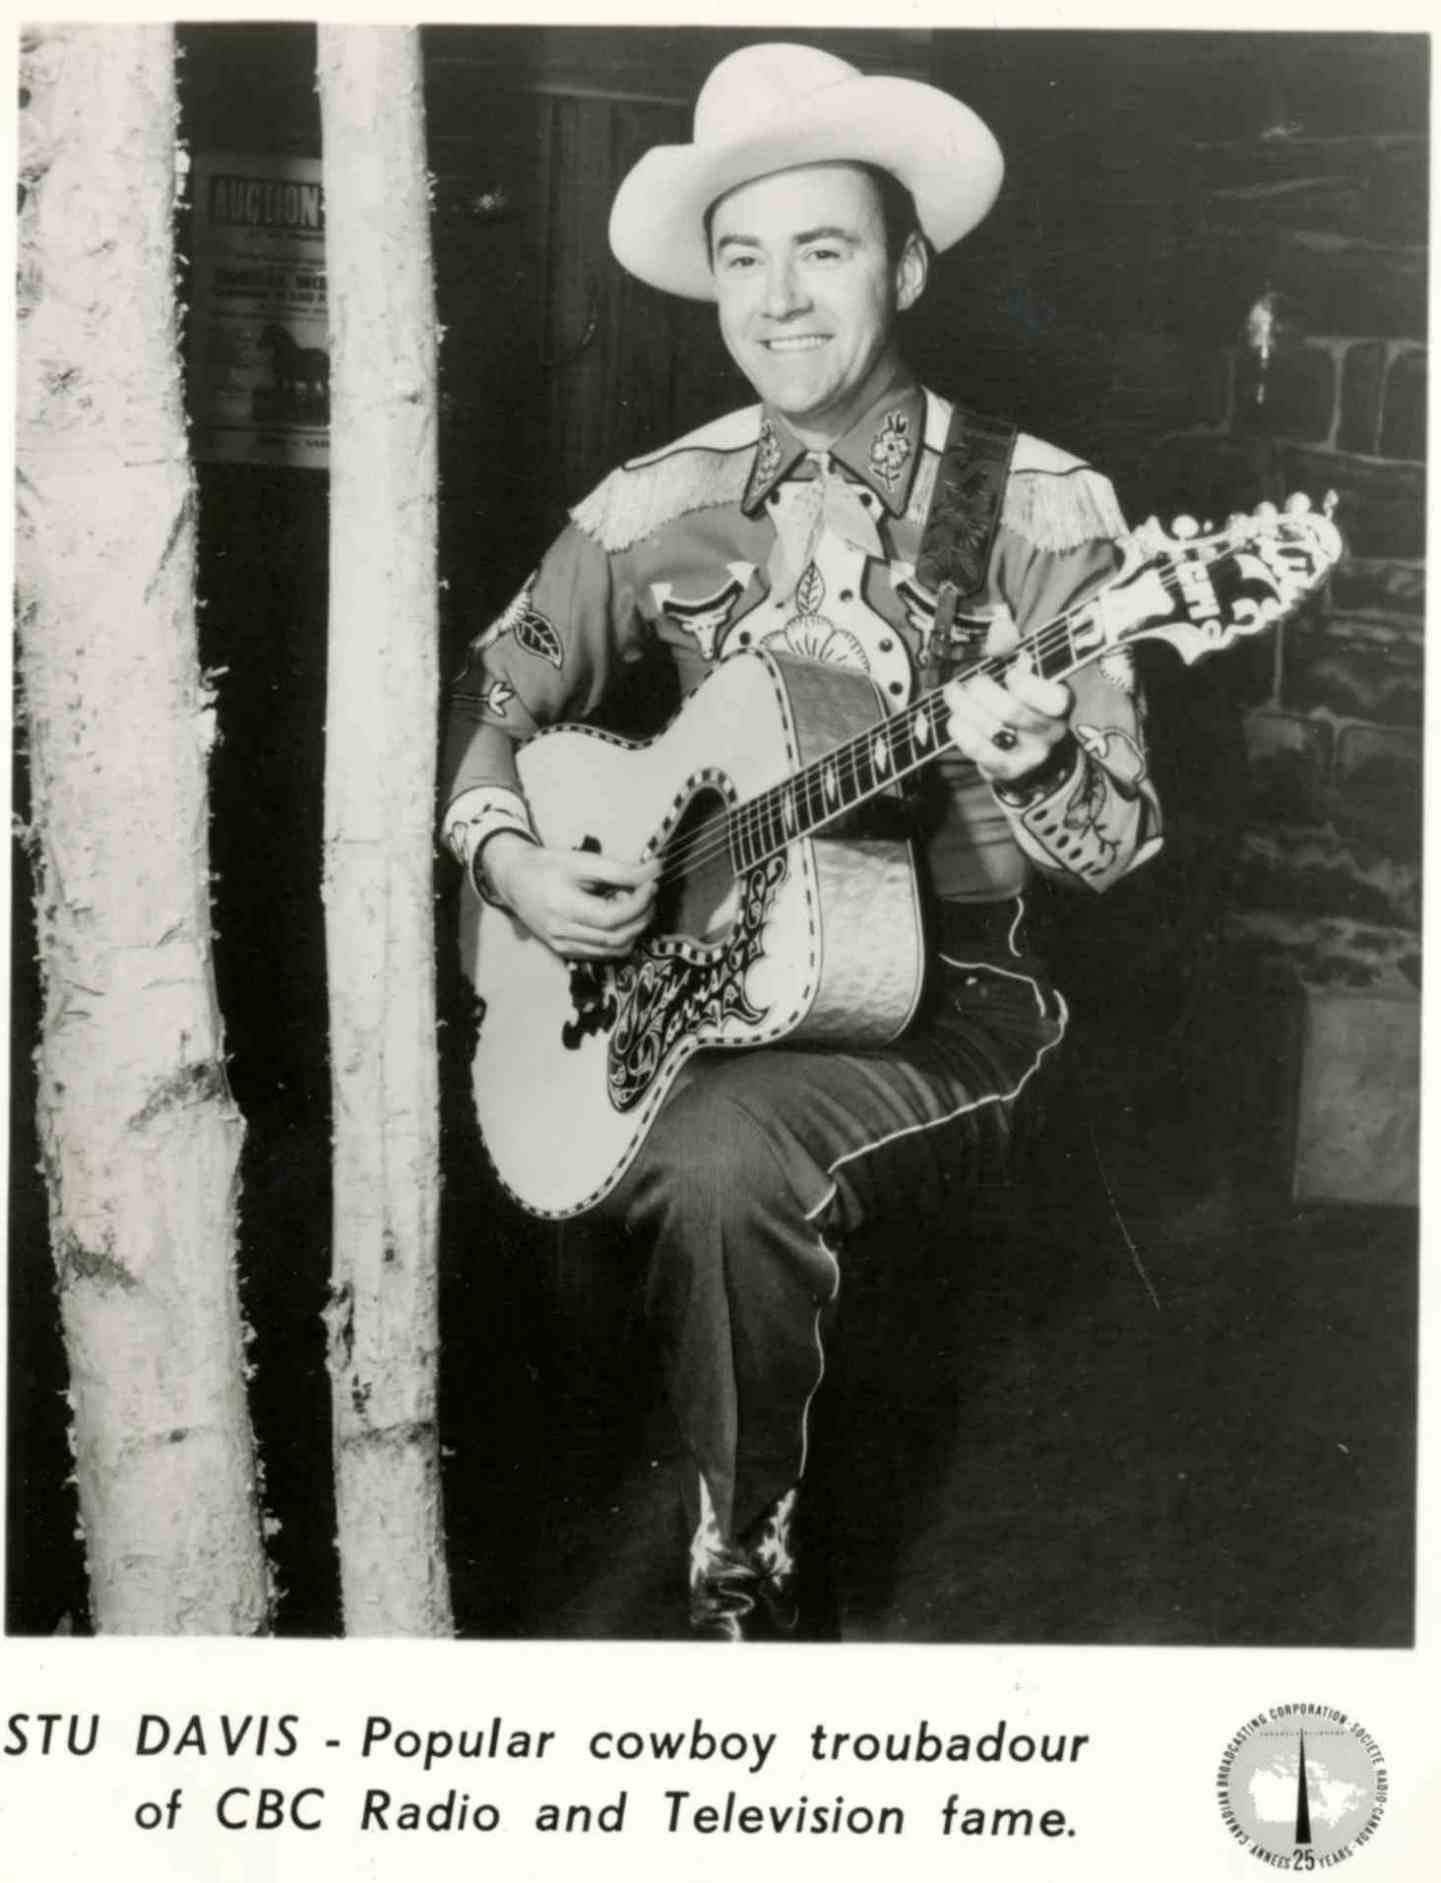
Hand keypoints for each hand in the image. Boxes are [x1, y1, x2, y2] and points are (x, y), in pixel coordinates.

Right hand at [482, 834, 658, 960]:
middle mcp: (562, 934)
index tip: (651, 884)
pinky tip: (619, 917)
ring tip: (633, 904)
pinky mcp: (566, 953)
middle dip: (642, 917)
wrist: (515, 881)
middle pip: (616, 938)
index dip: (638, 903)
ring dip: (634, 929)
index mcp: (563, 908)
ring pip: (614, 951)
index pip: (612, 918)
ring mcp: (564, 948)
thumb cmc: (547, 866)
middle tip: (648, 894)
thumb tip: (655, 870)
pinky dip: (620, 938)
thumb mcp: (582, 861)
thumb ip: (620, 870)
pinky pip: (604, 954)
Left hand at [943, 653, 1072, 788]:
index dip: (1026, 684)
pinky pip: (977, 750)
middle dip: (981, 690)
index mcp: (1061, 704)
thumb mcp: (1023, 670)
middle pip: (1011, 711)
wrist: (1029, 754)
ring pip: (991, 730)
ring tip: (953, 693)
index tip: (1009, 673)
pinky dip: (960, 730)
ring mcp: (1029, 756)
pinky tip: (954, 718)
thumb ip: (1011, 646)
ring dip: (963, 706)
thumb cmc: (1023, 701)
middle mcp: (1050, 733)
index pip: (1054, 699)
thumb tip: (1001, 627)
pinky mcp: (1006, 771)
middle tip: (970, 682)